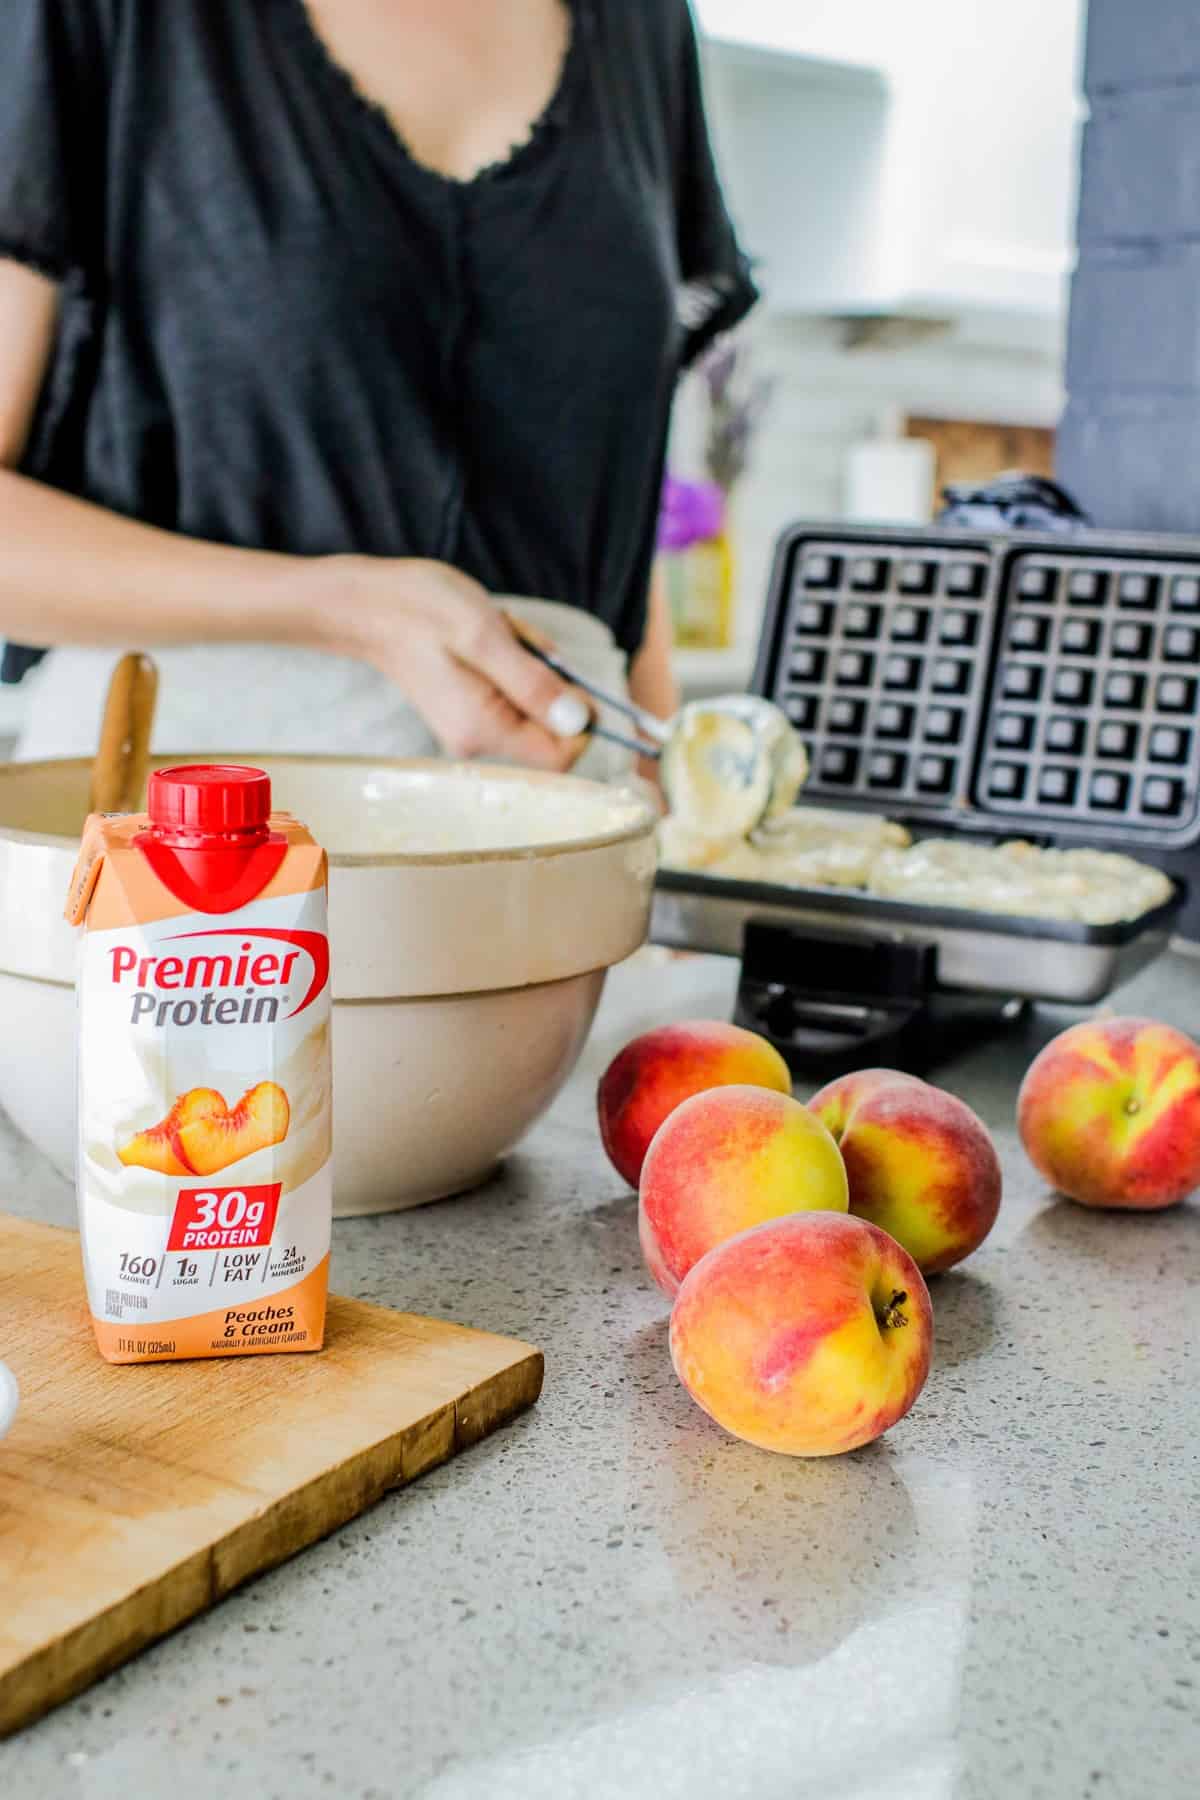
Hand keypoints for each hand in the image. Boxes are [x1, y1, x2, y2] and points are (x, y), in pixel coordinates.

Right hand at [314, 557, 590, 769]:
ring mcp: (473, 726)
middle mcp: (479, 740)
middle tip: (514, 640)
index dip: (581, 720)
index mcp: (484, 730)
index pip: (559, 757)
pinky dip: (514, 659)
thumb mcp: (485, 636)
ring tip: (495, 632)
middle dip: (549, 679)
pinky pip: (515, 690)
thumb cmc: (419, 610)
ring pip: (535, 703)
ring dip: (530, 663)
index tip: (567, 675)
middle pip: (550, 728)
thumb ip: (533, 683)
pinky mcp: (470, 708)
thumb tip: (579, 720)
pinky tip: (486, 636)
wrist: (367, 603)